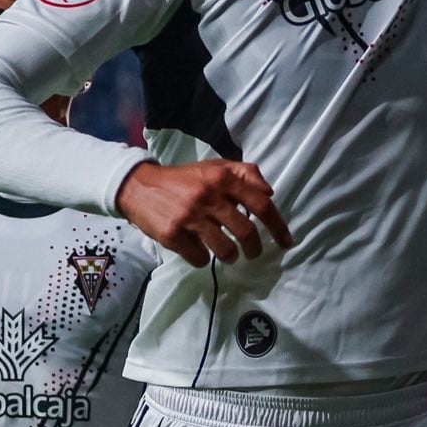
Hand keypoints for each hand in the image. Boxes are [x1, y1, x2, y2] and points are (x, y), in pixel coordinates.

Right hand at [115, 160, 293, 267]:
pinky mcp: (173, 235)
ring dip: (231, 256)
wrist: (139, 187)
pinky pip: (200, 258)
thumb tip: (270, 192)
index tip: (287, 242)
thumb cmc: (184, 179)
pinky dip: (203, 259)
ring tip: (228, 254)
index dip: (278, 226)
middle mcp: (207, 196)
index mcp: (221, 178)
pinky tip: (197, 249)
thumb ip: (244, 173)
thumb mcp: (214, 167)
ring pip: (225, 250)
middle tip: (253, 252)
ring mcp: (189, 217)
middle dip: (254, 248)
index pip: (261, 204)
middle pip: (246, 232)